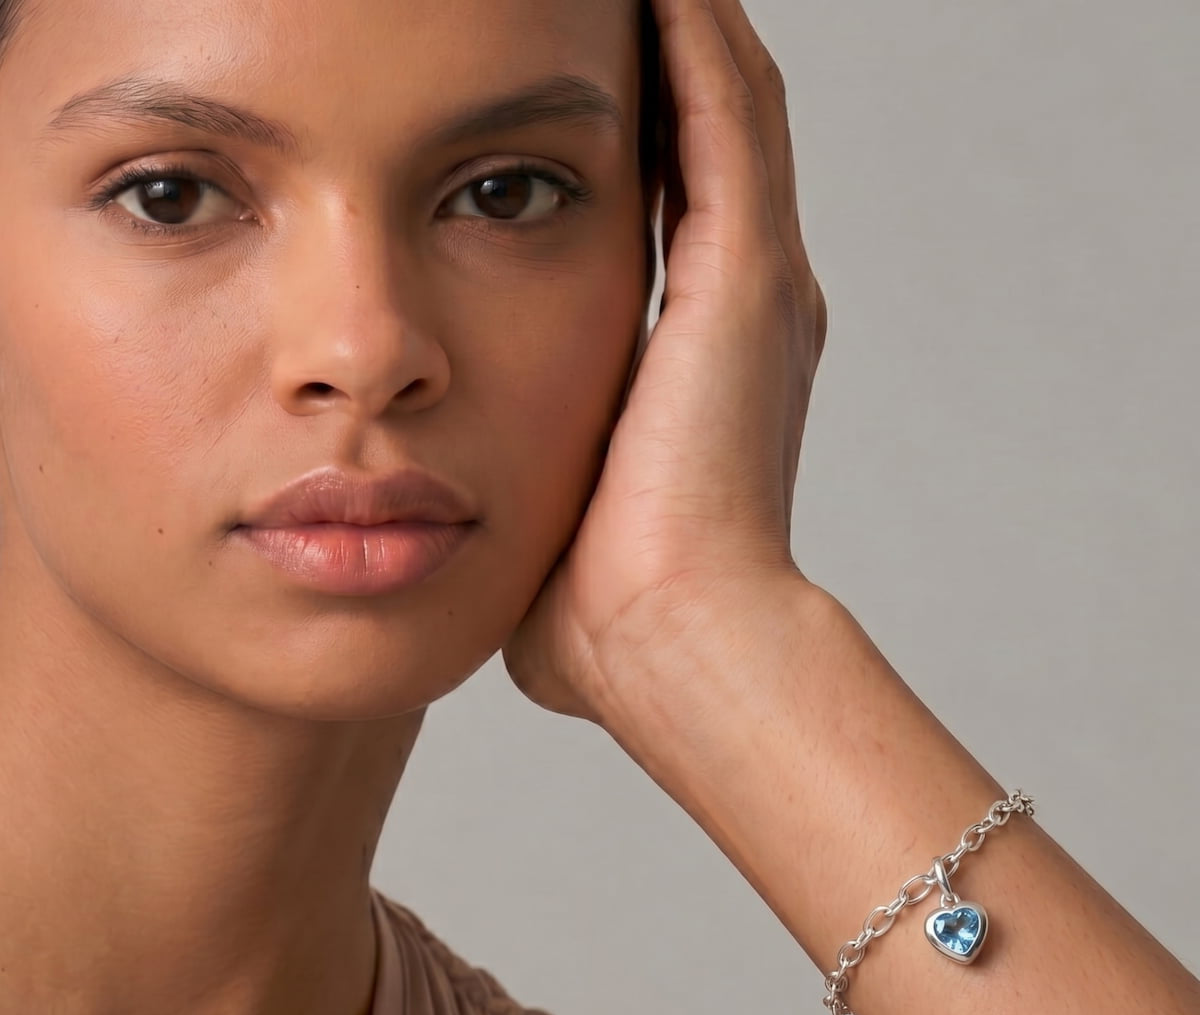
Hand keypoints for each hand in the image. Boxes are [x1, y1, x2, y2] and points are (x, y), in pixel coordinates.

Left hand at [503, 0, 827, 727]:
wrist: (676, 648)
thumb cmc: (607, 614)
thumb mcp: (560, 520)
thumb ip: (534, 483)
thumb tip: (473, 510)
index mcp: (709, 362)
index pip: (676, 209)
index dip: (637, 135)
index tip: (569, 88)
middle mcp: (750, 309)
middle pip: (711, 139)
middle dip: (660, 59)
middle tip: (594, 0)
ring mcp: (760, 287)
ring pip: (728, 107)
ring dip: (680, 27)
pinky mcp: (747, 280)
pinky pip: (724, 117)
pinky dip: (691, 41)